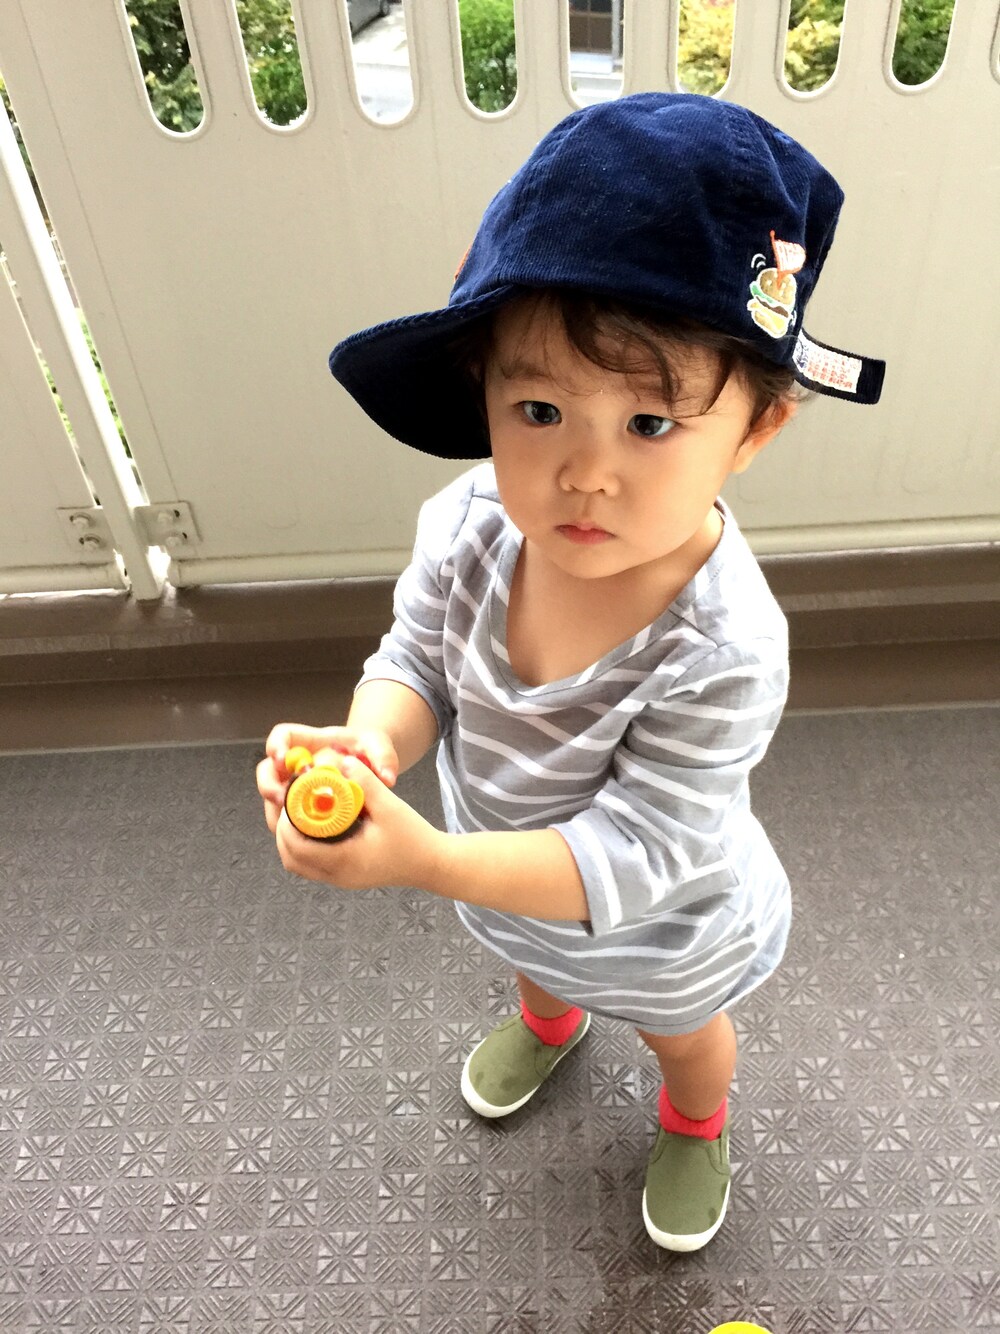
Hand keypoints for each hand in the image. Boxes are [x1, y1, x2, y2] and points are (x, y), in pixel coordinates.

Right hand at [256, 721, 398, 834]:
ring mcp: (294, 786)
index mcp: (309, 742)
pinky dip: (288, 828)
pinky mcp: (300, 807)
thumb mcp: (380, 747)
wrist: (371, 765)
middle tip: (280, 799)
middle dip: (268, 785)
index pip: (282, 736)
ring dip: (275, 811)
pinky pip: (284, 818)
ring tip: (288, 824)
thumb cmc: (370, 750)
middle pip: (267, 770)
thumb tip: (387, 778)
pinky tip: (301, 838)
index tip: (282, 758)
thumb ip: (384, 758)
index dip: (276, 746)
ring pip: (271, 798)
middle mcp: (295, 764)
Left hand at [273, 755, 442, 891]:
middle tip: (289, 806)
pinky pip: (312, 866)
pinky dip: (305, 848)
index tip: (289, 799)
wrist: (431, 864)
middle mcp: (337, 875)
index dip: (285, 823)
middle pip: (290, 859)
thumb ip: (365, 783)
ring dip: (292, 842)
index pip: (296, 846)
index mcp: (343, 860)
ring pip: (299, 865)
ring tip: (300, 815)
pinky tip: (316, 827)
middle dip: (283, 832)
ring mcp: (340, 879)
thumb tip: (342, 762)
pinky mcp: (346, 877)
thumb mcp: (390, 807)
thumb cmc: (414, 839)